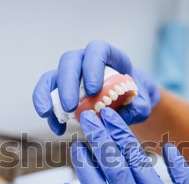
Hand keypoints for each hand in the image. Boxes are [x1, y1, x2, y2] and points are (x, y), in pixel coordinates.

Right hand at [33, 40, 160, 134]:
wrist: (128, 102)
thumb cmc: (135, 97)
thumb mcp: (142, 104)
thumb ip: (136, 108)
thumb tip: (118, 117)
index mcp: (108, 56)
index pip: (97, 50)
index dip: (92, 66)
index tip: (93, 90)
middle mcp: (85, 61)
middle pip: (70, 62)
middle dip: (67, 84)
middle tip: (71, 107)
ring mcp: (70, 75)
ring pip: (52, 77)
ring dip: (47, 95)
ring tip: (47, 114)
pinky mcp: (60, 90)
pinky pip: (47, 96)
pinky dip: (49, 112)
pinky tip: (57, 128)